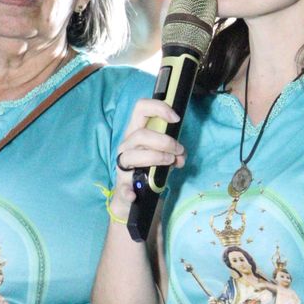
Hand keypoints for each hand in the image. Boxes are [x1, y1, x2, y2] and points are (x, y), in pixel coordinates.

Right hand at [111, 98, 183, 218]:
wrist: (133, 194)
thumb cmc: (149, 167)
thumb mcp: (164, 155)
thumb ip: (174, 151)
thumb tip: (181, 155)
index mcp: (136, 132)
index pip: (141, 109)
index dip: (159, 108)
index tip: (176, 118)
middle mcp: (127, 145)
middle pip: (140, 134)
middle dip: (164, 141)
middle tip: (179, 150)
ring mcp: (122, 164)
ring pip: (134, 155)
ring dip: (157, 157)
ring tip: (171, 162)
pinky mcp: (122, 184)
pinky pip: (123, 187)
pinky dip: (129, 190)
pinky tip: (134, 195)